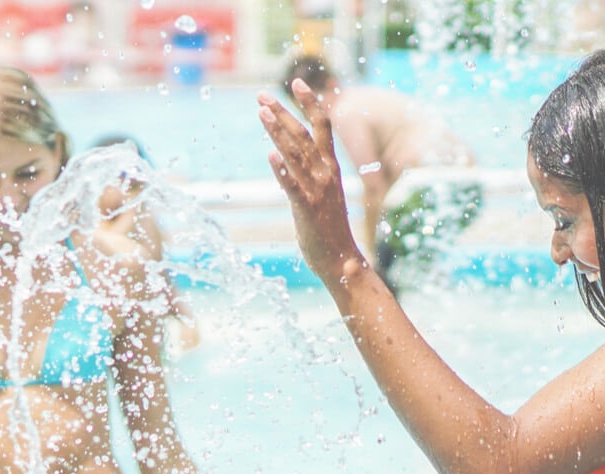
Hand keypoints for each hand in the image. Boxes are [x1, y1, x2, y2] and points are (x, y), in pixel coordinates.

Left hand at [257, 80, 364, 279]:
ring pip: (296, 155)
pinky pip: (293, 187)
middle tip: (262, 95)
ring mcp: (317, 191)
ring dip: (278, 132)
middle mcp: (326, 174)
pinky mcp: (307, 209)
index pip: (323, 126)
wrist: (342, 260)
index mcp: (331, 167)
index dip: (311, 103)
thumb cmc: (330, 228)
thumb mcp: (322, 193)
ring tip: (262, 113)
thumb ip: (308, 173)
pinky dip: (282, 172)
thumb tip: (286, 158)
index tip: (298, 82)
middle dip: (282, 113)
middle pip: (303, 135)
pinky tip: (271, 157)